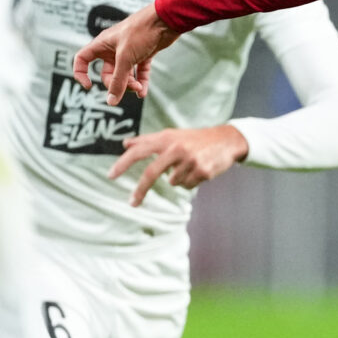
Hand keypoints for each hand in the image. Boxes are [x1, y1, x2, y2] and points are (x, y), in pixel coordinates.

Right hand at [71, 2, 179, 102]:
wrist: (166, 20)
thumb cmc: (142, 32)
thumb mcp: (126, 58)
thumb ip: (118, 81)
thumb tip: (111, 101)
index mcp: (103, 44)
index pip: (82, 59)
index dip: (81, 73)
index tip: (89, 86)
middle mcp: (113, 48)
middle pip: (107, 73)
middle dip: (117, 84)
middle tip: (129, 87)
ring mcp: (128, 52)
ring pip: (124, 74)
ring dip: (130, 85)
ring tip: (139, 89)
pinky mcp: (143, 54)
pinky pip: (138, 72)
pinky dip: (141, 82)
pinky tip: (143, 92)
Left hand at [109, 124, 248, 205]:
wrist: (226, 140)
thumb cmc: (194, 138)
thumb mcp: (171, 135)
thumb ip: (148, 140)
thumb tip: (125, 143)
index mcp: (166, 138)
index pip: (139, 150)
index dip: (123, 163)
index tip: (110, 176)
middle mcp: (176, 148)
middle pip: (152, 173)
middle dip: (140, 190)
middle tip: (132, 203)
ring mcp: (190, 161)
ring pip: (173, 182)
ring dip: (178, 179)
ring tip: (190, 166)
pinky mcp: (202, 172)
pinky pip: (187, 185)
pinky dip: (191, 181)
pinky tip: (200, 170)